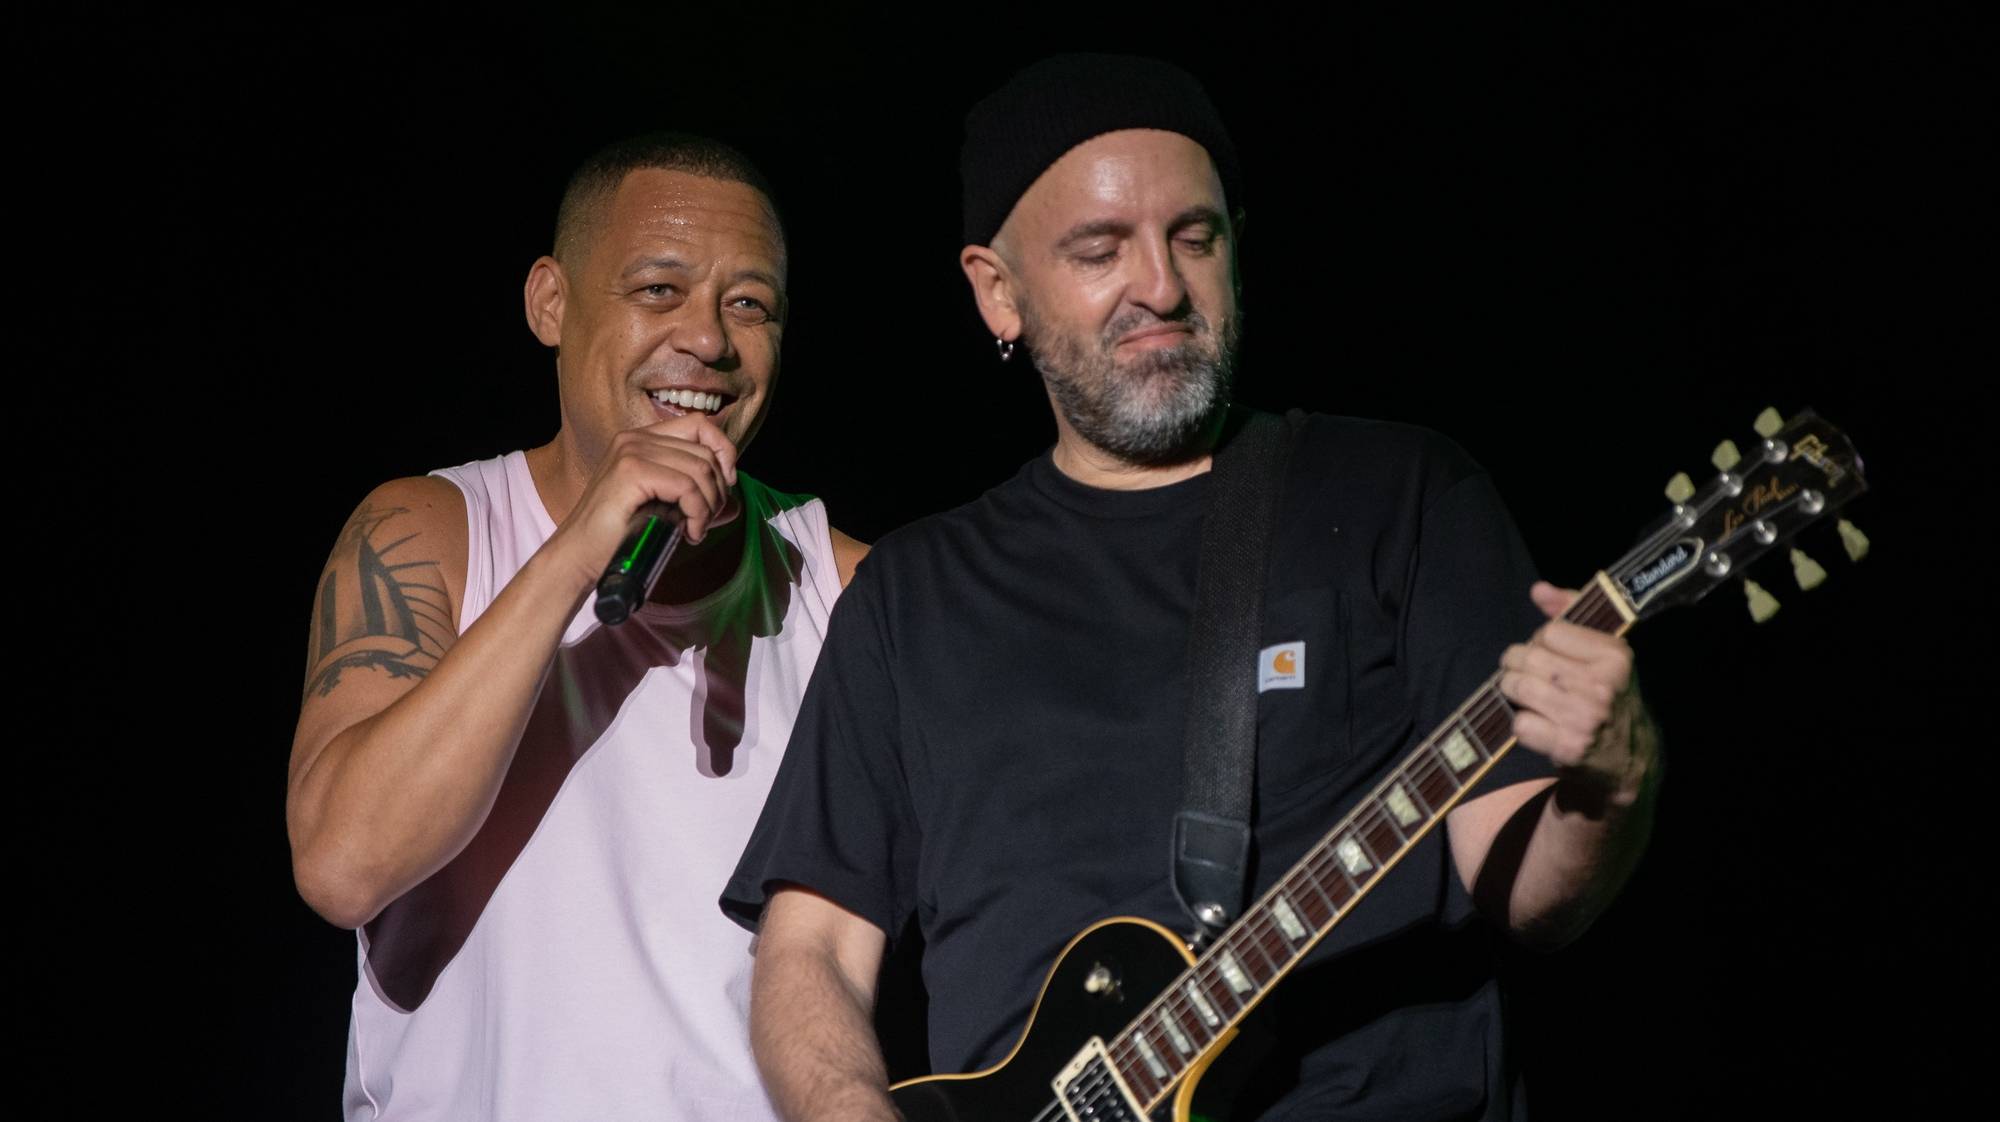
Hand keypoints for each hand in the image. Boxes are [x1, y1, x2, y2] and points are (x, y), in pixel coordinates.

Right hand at [547, 415, 740, 587]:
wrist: (580, 557)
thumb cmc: (620, 537)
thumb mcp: (666, 511)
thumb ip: (698, 501)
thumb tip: (737, 506)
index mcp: (641, 439)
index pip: (700, 424)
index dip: (723, 452)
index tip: (723, 488)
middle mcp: (635, 438)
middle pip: (705, 451)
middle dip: (718, 490)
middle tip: (705, 521)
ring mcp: (631, 451)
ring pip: (700, 469)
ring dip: (708, 506)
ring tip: (695, 529)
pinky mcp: (630, 471)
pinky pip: (687, 486)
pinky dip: (697, 513)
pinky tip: (689, 533)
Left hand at [1498, 581, 1649, 806]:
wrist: (1630, 760)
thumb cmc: (1609, 696)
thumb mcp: (1602, 653)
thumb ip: (1570, 614)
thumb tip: (1538, 590)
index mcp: (1614, 655)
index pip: (1549, 631)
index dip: (1541, 642)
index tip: (1550, 655)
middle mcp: (1602, 685)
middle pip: (1527, 657)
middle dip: (1518, 666)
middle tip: (1530, 677)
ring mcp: (1584, 718)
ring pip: (1516, 687)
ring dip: (1515, 693)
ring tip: (1531, 698)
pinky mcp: (1568, 747)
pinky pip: (1519, 724)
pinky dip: (1523, 726)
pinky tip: (1541, 726)